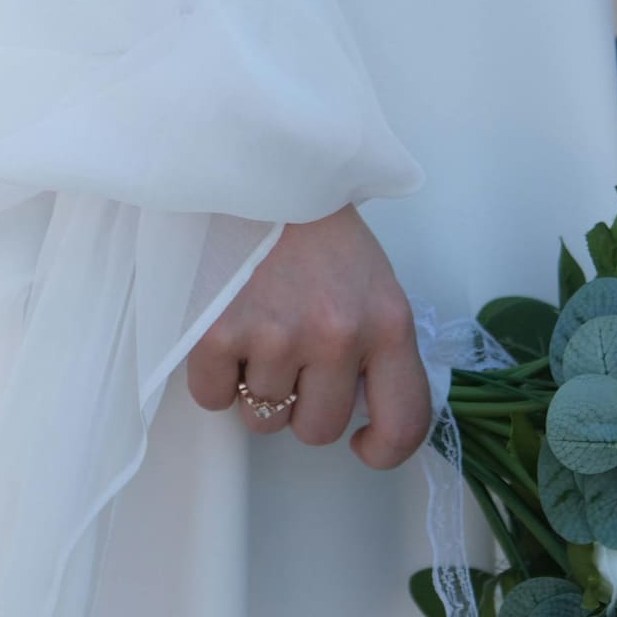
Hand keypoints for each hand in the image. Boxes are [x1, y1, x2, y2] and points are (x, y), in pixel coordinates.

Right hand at [186, 207, 431, 469]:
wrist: (254, 167)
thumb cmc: (315, 226)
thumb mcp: (372, 282)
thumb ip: (375, 346)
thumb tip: (363, 410)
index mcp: (387, 323)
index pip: (404, 422)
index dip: (384, 449)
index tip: (362, 443)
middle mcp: (337, 337)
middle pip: (317, 430)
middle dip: (302, 405)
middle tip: (291, 354)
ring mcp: (275, 336)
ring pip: (262, 417)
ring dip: (256, 385)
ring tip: (256, 326)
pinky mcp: (217, 333)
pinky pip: (212, 397)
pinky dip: (214, 374)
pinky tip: (224, 326)